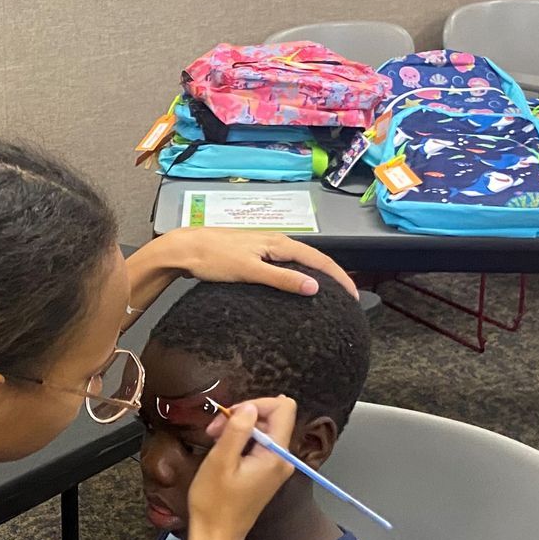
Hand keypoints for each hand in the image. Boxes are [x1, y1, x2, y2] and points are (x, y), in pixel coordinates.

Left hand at [158, 227, 357, 299]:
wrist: (185, 249)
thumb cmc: (214, 258)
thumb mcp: (250, 271)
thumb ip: (282, 279)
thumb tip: (314, 287)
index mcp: (279, 243)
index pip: (320, 259)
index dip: (339, 277)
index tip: (354, 296)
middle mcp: (276, 242)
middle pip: (314, 259)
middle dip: (334, 276)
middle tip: (348, 297)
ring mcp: (266, 248)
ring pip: (301, 261)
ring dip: (318, 275)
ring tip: (330, 294)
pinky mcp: (255, 255)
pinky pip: (286, 265)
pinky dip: (300, 275)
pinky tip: (298, 286)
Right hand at [186, 396, 297, 539]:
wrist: (217, 535)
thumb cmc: (215, 502)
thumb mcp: (220, 462)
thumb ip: (237, 430)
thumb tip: (250, 407)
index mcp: (276, 455)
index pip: (283, 408)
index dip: (255, 404)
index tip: (230, 417)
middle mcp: (283, 459)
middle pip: (273, 417)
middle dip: (244, 416)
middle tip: (215, 430)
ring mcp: (277, 467)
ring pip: (265, 429)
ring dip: (239, 429)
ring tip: (215, 440)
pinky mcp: (268, 473)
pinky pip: (260, 444)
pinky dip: (241, 441)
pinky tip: (223, 451)